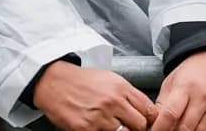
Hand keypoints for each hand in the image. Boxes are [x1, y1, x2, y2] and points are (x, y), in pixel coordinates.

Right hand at [32, 62, 157, 130]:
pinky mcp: (86, 129)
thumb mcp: (110, 79)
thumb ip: (128, 94)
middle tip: (130, 126)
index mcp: (121, 88)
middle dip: (137, 128)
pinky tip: (99, 128)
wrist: (54, 82)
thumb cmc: (82, 81)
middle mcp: (113, 102)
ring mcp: (100, 117)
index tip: (147, 122)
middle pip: (140, 125)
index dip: (150, 119)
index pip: (148, 109)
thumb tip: (144, 109)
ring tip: (113, 127)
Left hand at [153, 51, 205, 130]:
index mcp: (185, 86)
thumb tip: (154, 124)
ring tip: (180, 129)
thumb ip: (162, 104)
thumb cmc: (191, 72)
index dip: (159, 128)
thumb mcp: (171, 82)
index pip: (170, 114)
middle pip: (185, 128)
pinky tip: (194, 128)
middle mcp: (202, 96)